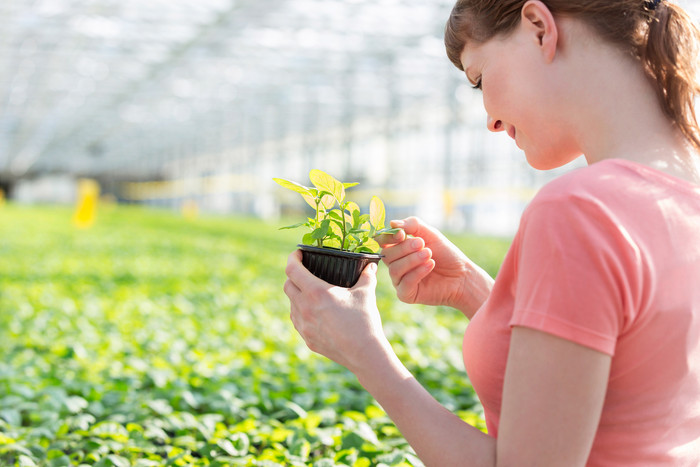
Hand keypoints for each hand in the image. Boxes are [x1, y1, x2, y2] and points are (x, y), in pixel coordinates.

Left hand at [283, 250, 391, 372]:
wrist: (364, 353)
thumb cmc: (364, 321)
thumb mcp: (366, 293)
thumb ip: (367, 276)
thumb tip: (371, 265)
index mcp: (316, 292)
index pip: (292, 270)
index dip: (292, 258)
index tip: (298, 254)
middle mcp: (304, 308)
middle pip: (287, 285)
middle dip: (293, 276)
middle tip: (305, 272)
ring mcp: (303, 325)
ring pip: (291, 303)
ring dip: (296, 295)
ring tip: (310, 292)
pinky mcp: (307, 338)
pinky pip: (297, 320)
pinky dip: (300, 311)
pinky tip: (313, 311)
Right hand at [376, 217, 492, 317]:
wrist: (462, 275)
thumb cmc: (446, 254)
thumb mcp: (430, 234)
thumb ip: (412, 225)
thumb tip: (392, 223)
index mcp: (398, 249)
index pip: (382, 241)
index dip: (388, 237)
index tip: (402, 234)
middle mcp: (396, 264)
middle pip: (387, 255)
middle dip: (405, 248)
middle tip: (423, 244)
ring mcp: (399, 280)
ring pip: (394, 269)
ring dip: (412, 260)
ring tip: (429, 254)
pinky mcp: (406, 294)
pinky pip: (404, 283)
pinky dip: (417, 272)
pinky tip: (431, 265)